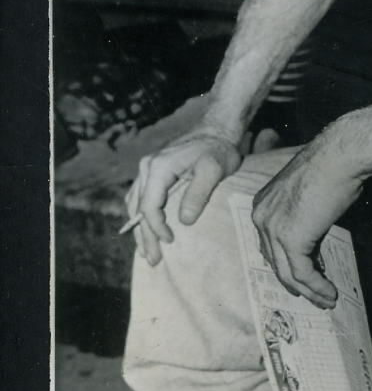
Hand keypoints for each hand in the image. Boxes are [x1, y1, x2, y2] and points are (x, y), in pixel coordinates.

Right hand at [126, 122, 245, 264]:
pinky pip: (139, 197)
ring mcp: (147, 168)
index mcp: (159, 167)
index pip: (149, 205)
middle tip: (153, 260)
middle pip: (138, 208)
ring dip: (139, 229)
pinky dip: (140, 216)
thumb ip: (198, 194)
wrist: (216, 130)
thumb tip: (184, 221)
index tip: (170, 241)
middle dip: (144, 236)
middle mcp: (147, 167)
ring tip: (146, 252)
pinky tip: (146, 230)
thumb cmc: (218, 150)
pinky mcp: (152, 172)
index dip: (157, 227)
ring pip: (134, 203)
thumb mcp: (214, 170)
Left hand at [250, 133, 366, 308]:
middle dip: (296, 284)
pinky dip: (317, 287)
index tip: (306, 278)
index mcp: (263, 205)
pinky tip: (330, 293)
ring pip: (288, 273)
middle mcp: (261, 217)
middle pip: (275, 262)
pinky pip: (302, 273)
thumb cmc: (332, 166)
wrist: (340, 156)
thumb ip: (304, 216)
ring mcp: (273, 229)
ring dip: (310, 292)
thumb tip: (315, 234)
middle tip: (315, 296)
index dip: (288, 265)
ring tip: (327, 301)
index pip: (270, 245)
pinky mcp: (291, 239)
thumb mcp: (309, 194)